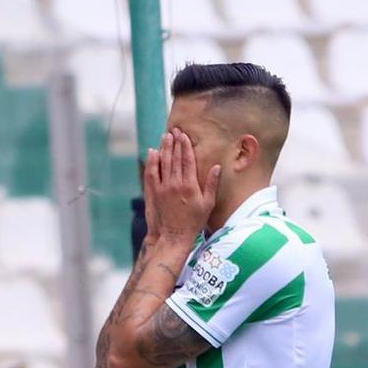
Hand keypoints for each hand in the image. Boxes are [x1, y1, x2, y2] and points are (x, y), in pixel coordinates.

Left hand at [144, 128, 217, 244]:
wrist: (174, 236)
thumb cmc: (194, 222)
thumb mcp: (207, 204)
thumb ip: (211, 184)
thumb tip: (216, 167)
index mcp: (189, 185)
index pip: (187, 160)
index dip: (185, 146)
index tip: (184, 135)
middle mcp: (175, 183)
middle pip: (174, 158)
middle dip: (174, 142)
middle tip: (174, 131)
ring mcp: (162, 188)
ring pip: (162, 163)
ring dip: (164, 148)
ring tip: (165, 137)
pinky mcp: (153, 193)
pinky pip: (151, 173)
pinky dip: (152, 162)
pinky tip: (153, 152)